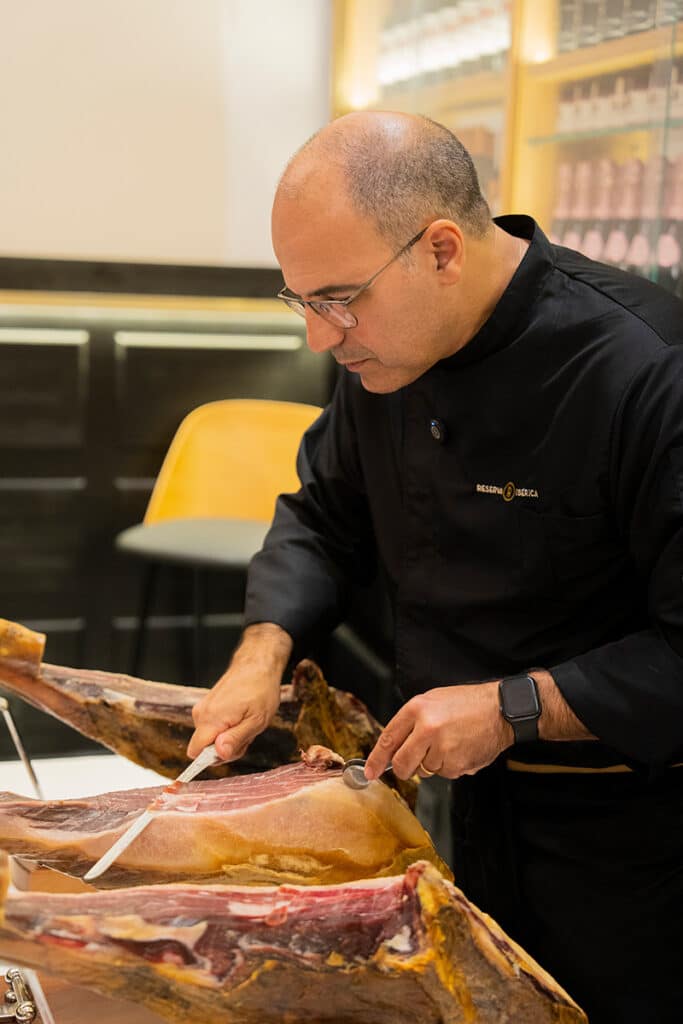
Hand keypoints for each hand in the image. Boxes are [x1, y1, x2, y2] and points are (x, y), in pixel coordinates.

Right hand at [186, 623, 291, 761]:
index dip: (212, 759)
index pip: (195, 753)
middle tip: (247, 733)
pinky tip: (241, 716)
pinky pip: (212, 726)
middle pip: (205, 747)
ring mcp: (203, 708)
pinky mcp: (207, 705)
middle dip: (225, 748)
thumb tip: (219, 754)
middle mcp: (201, 714)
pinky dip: (227, 727)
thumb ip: (236, 739)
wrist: (257, 664)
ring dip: (229, 737)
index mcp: (211, 719)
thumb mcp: (256, 721)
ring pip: (210, 737)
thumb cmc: (261, 690)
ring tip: (246, 722)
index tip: (232, 749)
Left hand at [364, 682, 513, 780]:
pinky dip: (451, 766)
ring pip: (425, 770)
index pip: (388, 739)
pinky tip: (462, 749)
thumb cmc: (467, 703)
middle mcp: (427, 729)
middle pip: (402, 763)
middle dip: (405, 768)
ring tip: (451, 742)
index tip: (370, 772)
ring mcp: (442, 748)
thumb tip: (394, 748)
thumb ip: (411, 723)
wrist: (501, 709)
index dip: (376, 759)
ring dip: (434, 763)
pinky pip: (445, 773)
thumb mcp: (433, 701)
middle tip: (414, 763)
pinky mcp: (457, 764)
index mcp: (417, 709)